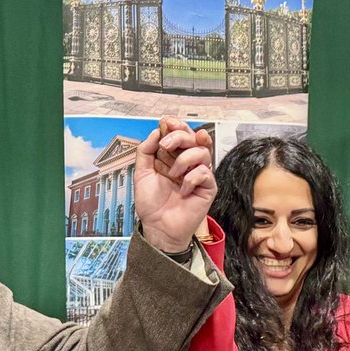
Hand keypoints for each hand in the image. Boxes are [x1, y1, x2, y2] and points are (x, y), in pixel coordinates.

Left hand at [134, 117, 215, 252]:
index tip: (166, 123)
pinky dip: (191, 179)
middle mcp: (187, 163)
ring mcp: (199, 174)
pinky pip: (205, 173)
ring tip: (173, 174)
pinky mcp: (208, 188)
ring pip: (202, 152)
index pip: (181, 133)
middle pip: (193, 137)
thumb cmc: (151, 204)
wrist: (157, 227)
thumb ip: (146, 150)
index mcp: (173, 157)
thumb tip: (155, 132)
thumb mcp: (141, 173)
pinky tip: (182, 190)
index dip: (176, 125)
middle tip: (165, 145)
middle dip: (179, 137)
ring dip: (184, 160)